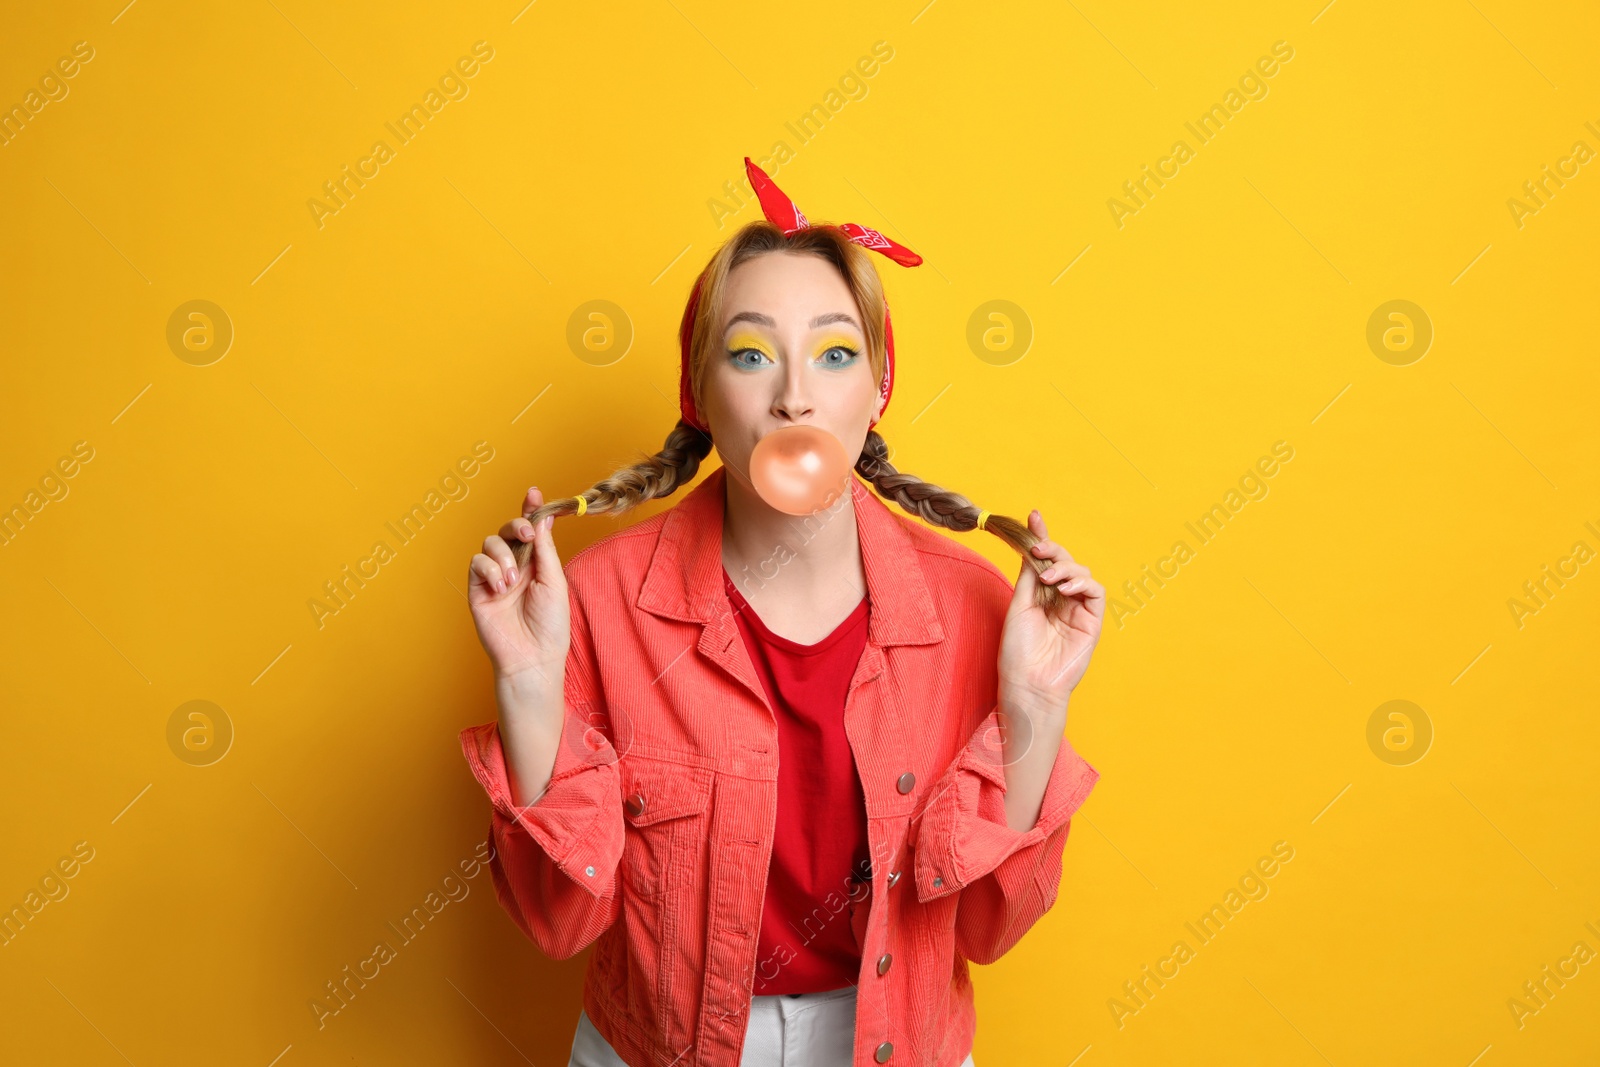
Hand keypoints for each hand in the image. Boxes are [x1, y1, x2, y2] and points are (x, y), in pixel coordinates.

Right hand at [468, 486, 569, 692]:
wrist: (533, 657)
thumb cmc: (550, 625)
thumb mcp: (554, 581)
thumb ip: (545, 549)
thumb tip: (544, 518)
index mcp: (536, 563)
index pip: (531, 530)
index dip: (531, 510)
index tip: (534, 493)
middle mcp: (514, 566)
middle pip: (508, 530)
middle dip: (516, 525)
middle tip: (526, 533)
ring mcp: (495, 577)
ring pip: (490, 543)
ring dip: (503, 555)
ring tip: (513, 581)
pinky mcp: (478, 589)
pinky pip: (476, 562)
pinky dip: (489, 569)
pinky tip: (501, 587)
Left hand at [997, 510, 1104, 720]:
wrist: (1028, 683)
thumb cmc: (1018, 651)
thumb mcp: (1019, 605)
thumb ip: (1029, 576)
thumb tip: (1031, 547)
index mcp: (1040, 595)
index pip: (1045, 560)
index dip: (1043, 537)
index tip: (1034, 515)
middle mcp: (1060, 599)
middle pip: (1064, 561)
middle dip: (1053, 549)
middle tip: (1038, 548)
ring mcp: (1077, 609)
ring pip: (1081, 572)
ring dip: (1066, 568)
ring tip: (1050, 580)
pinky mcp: (1092, 621)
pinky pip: (1096, 591)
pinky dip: (1082, 583)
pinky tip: (1065, 588)